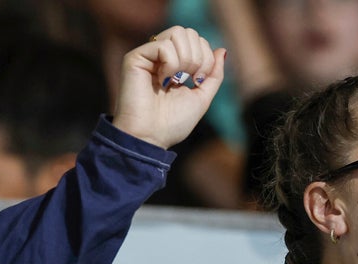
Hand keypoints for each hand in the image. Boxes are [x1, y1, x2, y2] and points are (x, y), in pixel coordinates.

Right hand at [112, 26, 226, 149]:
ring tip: (176, 80)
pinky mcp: (135, 57)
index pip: (196, 40)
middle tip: (189, 80)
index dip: (206, 57)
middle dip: (198, 57)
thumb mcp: (202, 96)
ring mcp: (147, 55)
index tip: (199, 81)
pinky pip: (164, 46)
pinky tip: (163, 81)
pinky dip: (171, 65)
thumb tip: (222, 49)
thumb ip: (214, 74)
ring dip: (186, 60)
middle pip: (188, 32)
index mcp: (174, 63)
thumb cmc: (172, 122)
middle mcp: (159, 56)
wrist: (151, 137)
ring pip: (177, 33)